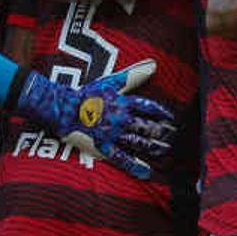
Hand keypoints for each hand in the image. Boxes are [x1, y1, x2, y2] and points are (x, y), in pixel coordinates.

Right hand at [12, 59, 177, 178]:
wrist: (62, 108)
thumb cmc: (87, 94)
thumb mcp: (110, 81)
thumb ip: (133, 75)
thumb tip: (154, 64)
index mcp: (123, 103)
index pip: (148, 108)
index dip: (161, 113)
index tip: (170, 118)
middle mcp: (121, 119)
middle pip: (147, 127)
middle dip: (162, 132)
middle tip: (173, 136)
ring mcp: (113, 134)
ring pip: (139, 142)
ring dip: (154, 147)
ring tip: (166, 150)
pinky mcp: (103, 147)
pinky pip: (121, 158)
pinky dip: (135, 166)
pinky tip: (146, 171)